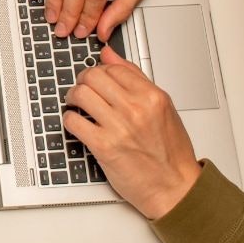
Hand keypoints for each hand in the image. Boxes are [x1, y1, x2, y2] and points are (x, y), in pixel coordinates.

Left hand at [62, 47, 199, 218]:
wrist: (174, 187)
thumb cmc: (171, 153)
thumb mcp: (163, 108)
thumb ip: (135, 78)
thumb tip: (110, 55)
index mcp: (152, 96)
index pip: (114, 67)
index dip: (100, 70)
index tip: (97, 79)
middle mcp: (136, 109)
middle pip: (93, 76)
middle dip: (82, 80)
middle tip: (82, 89)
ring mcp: (119, 127)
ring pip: (80, 94)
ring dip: (72, 98)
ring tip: (76, 105)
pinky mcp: (104, 147)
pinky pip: (73, 122)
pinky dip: (69, 120)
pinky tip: (76, 124)